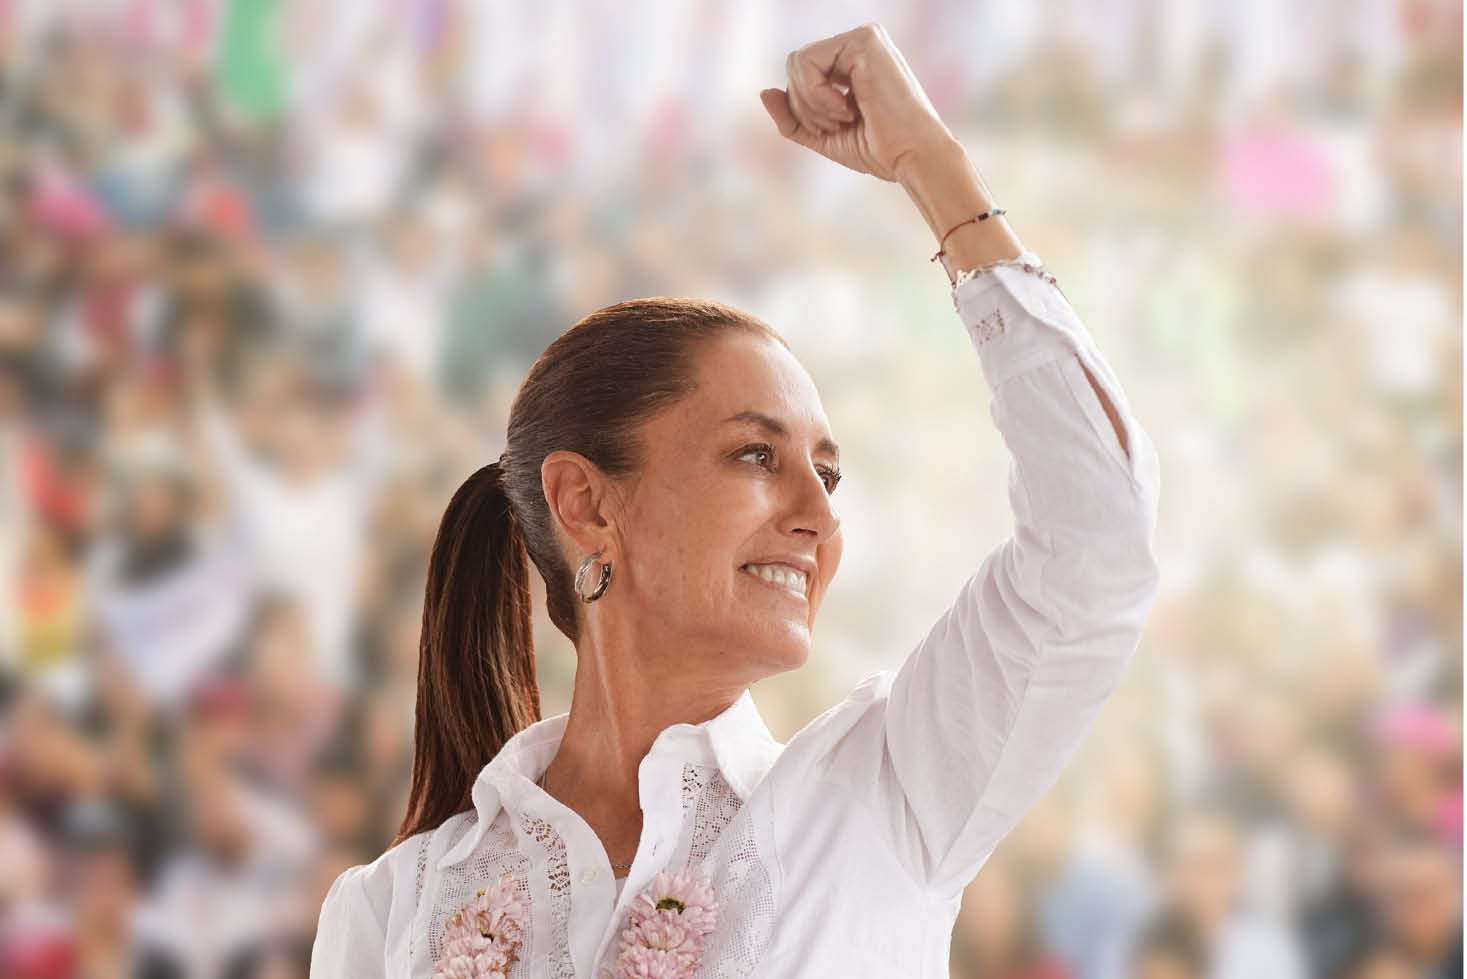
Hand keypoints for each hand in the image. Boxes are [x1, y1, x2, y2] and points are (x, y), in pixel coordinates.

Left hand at [759, 23, 954, 181]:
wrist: (911, 156)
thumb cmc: (878, 149)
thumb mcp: (823, 135)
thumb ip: (792, 117)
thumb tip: (764, 91)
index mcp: (852, 62)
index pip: (801, 73)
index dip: (802, 108)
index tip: (832, 128)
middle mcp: (858, 44)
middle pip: (795, 64)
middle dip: (804, 105)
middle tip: (835, 125)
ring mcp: (862, 38)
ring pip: (797, 62)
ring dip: (810, 102)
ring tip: (843, 119)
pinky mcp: (863, 40)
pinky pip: (807, 62)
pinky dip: (816, 95)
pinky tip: (847, 109)